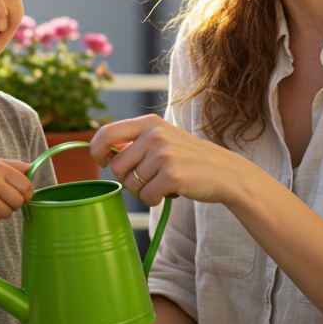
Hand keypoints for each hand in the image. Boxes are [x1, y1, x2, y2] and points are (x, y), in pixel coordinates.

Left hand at [90, 115, 249, 206]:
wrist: (226, 172)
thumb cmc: (189, 159)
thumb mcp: (163, 140)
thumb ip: (136, 142)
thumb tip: (103, 153)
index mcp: (149, 123)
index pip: (107, 133)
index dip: (96, 150)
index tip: (102, 162)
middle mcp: (155, 135)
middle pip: (117, 166)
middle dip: (127, 179)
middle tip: (147, 180)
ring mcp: (164, 155)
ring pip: (131, 184)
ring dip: (144, 191)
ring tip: (163, 183)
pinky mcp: (172, 176)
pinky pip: (146, 196)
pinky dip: (155, 200)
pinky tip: (170, 192)